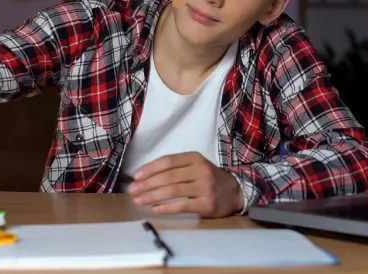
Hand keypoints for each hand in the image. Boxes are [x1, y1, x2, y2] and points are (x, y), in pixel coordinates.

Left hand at [127, 152, 244, 217]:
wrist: (234, 192)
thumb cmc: (208, 178)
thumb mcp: (195, 166)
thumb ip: (175, 168)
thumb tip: (145, 176)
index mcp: (195, 158)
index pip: (168, 161)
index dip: (150, 168)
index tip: (136, 176)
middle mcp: (201, 171)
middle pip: (168, 177)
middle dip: (147, 184)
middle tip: (132, 190)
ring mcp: (205, 188)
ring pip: (173, 191)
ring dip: (152, 196)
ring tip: (138, 201)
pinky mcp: (207, 204)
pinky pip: (182, 206)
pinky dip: (166, 208)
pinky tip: (155, 209)